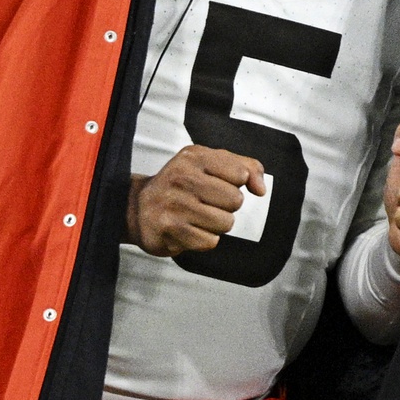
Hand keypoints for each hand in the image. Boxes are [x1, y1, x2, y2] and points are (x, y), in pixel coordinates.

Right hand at [126, 145, 265, 256]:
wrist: (138, 207)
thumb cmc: (180, 185)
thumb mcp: (209, 163)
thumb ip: (244, 166)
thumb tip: (261, 188)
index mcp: (193, 157)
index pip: (240, 173)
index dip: (236, 183)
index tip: (222, 184)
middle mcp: (182, 178)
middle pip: (235, 200)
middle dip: (227, 206)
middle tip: (207, 203)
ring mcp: (174, 205)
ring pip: (225, 223)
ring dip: (217, 224)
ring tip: (199, 217)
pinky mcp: (170, 230)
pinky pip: (211, 241)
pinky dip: (205, 239)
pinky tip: (190, 229)